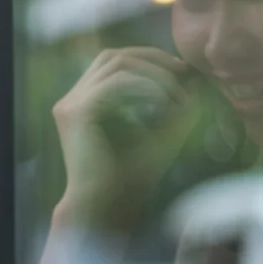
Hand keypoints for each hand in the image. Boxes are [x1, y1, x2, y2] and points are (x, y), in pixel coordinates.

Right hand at [52, 47, 201, 225]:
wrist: (108, 208)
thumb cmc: (132, 178)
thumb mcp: (160, 133)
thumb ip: (171, 106)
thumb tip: (192, 80)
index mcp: (83, 104)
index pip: (114, 63)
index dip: (149, 60)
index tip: (182, 72)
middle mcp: (71, 100)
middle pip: (112, 55)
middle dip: (151, 58)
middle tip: (182, 71)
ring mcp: (70, 105)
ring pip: (115, 63)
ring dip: (152, 72)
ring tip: (177, 91)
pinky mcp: (77, 113)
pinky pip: (116, 83)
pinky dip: (145, 86)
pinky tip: (165, 101)